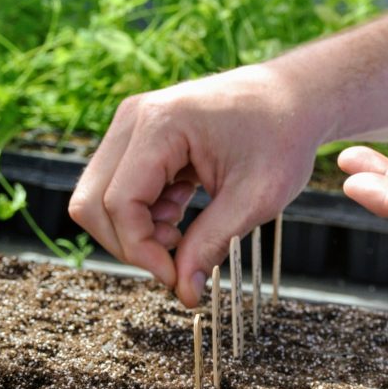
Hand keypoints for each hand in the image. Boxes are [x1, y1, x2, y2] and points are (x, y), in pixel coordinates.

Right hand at [69, 65, 320, 305]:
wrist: (294, 97)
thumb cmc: (283, 134)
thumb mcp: (256, 197)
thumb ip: (213, 243)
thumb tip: (184, 290)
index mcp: (161, 124)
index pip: (120, 202)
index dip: (140, 249)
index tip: (174, 277)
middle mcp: (134, 119)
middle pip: (93, 201)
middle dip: (129, 243)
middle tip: (174, 262)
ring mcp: (133, 126)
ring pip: (100, 198)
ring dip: (136, 230)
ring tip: (183, 233)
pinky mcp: (139, 139)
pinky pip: (119, 189)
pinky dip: (144, 215)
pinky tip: (181, 214)